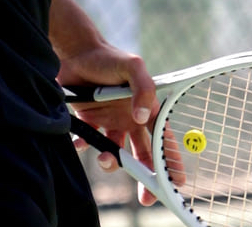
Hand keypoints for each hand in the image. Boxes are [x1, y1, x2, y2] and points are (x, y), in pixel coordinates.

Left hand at [59, 43, 185, 205]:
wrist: (75, 52)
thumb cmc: (108, 57)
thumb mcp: (133, 67)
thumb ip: (143, 89)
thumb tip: (141, 117)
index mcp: (146, 110)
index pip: (162, 139)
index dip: (170, 161)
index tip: (176, 182)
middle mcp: (130, 120)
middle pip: (142, 155)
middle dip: (146, 177)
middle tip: (146, 198)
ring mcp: (109, 122)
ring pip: (116, 153)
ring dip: (112, 162)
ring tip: (104, 158)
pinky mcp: (89, 122)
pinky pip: (89, 144)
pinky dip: (86, 148)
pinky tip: (82, 143)